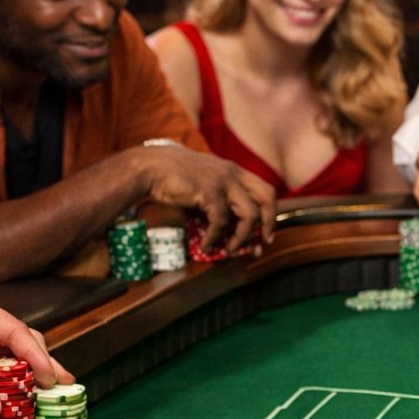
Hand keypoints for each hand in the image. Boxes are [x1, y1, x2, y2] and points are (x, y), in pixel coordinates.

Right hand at [133, 146, 276, 253]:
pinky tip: (205, 246)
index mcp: (233, 170)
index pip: (264, 189)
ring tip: (230, 250)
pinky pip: (221, 222)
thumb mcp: (203, 183)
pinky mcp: (209, 192)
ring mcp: (223, 182)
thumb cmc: (172, 178)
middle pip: (267, 198)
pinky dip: (215, 238)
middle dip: (269, 223)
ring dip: (242, 238)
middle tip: (262, 243)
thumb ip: (218, 199)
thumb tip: (227, 230)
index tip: (266, 232)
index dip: (269, 212)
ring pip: (249, 215)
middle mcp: (233, 173)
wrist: (148, 167)